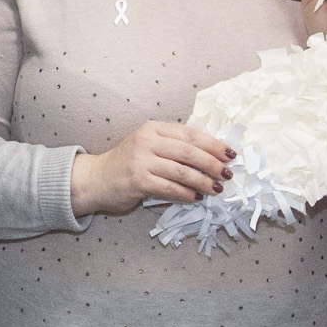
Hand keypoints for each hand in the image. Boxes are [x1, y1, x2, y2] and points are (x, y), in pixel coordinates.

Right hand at [70, 121, 233, 217]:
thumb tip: (211, 156)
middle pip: (188, 152)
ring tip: (216, 189)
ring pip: (181, 172)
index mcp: (153, 129)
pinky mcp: (138, 181)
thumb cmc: (128, 163)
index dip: (212, 144)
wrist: (97, 179)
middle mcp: (147, 141)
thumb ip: (173, 145)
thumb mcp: (149, 145)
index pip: (189, 134)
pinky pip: (170, 188)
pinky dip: (186, 194)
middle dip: (212, 164)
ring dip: (203, 182)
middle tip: (227, 174)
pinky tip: (196, 198)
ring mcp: (141, 161)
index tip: (230, 154)